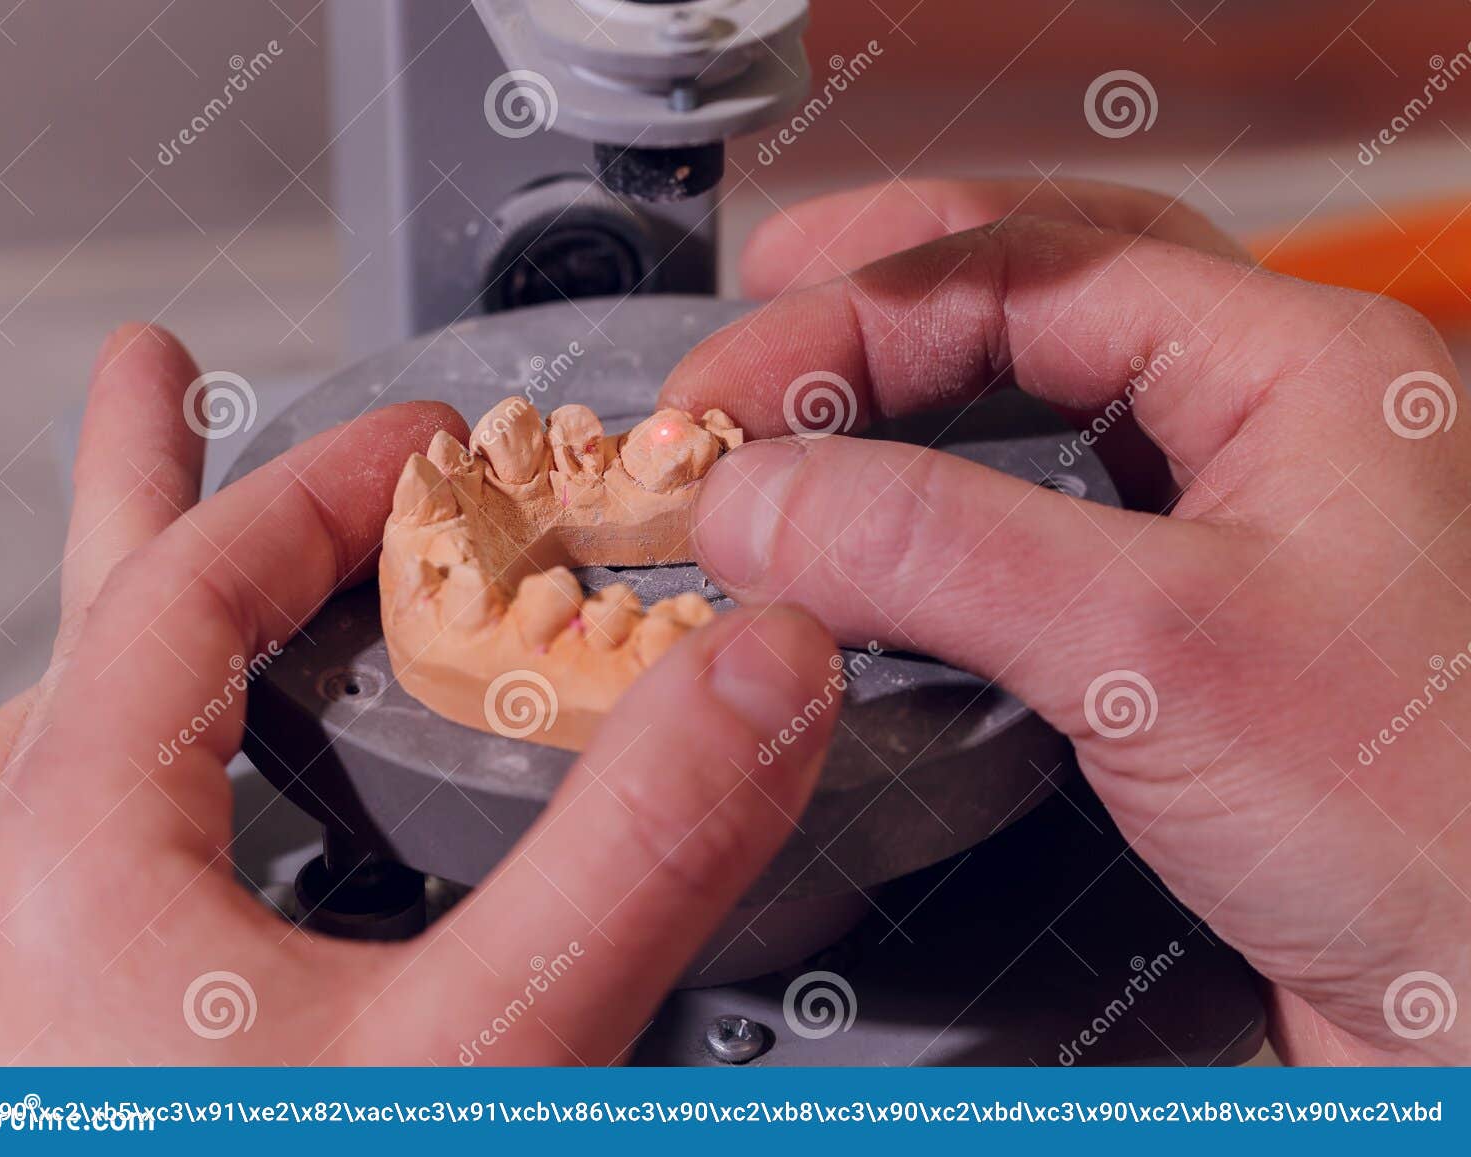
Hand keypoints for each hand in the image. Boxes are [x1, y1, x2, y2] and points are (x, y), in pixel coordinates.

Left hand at [0, 324, 839, 1064]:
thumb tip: (756, 673)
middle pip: (74, 646)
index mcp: (80, 883)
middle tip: (154, 377)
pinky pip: (28, 910)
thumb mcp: (494, 1047)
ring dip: (110, 670)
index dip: (318, 487)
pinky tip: (166, 875)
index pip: (189, 593)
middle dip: (139, 490)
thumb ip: (637, 851)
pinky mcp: (24, 1103)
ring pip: (21, 784)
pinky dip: (103, 828)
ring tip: (164, 610)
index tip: (424, 441)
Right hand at [662, 178, 1470, 1064]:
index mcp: (1300, 370)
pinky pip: (1048, 536)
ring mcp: (1236, 535)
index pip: (1029, 270)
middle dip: (889, 294)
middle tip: (763, 306)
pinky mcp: (1193, 644)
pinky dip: (947, 519)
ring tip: (803, 405)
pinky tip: (887, 541)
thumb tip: (761, 499)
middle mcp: (1271, 431)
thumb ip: (936, 551)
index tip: (728, 387)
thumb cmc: (1445, 829)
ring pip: (1049, 409)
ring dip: (918, 398)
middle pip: (1047, 294)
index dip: (853, 311)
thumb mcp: (1154, 652)